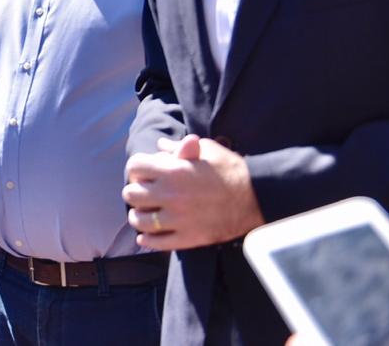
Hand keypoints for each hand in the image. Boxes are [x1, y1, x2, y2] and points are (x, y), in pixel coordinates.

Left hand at [123, 134, 264, 250]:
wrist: (257, 198)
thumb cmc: (232, 171)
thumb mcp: (207, 150)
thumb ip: (179, 147)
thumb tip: (161, 145)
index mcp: (173, 171)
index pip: (135, 167)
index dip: (136, 169)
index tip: (142, 173)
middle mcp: (170, 195)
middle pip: (131, 194)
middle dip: (135, 192)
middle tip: (143, 194)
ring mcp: (178, 219)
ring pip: (139, 221)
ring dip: (139, 216)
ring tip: (145, 215)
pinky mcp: (188, 238)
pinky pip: (157, 243)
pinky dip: (148, 240)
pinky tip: (146, 236)